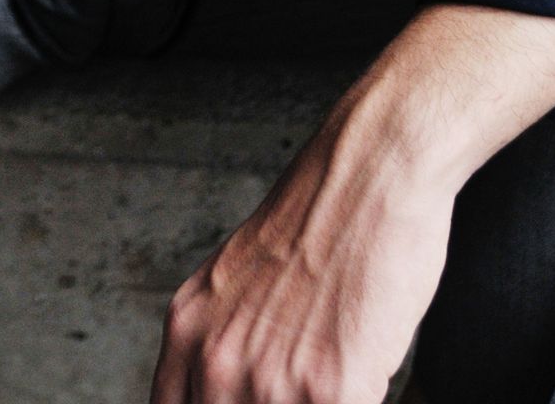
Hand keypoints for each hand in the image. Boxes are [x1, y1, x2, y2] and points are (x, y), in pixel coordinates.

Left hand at [150, 105, 449, 402]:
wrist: (369, 173)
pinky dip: (360, 399)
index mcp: (186, 332)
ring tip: (335, 366)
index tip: (245, 398)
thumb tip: (225, 392)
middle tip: (300, 383)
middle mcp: (215, 362)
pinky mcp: (328, 393)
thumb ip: (221, 343)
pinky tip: (363, 370)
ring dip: (314, 402)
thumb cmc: (317, 221)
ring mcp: (269, 382)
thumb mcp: (235, 280)